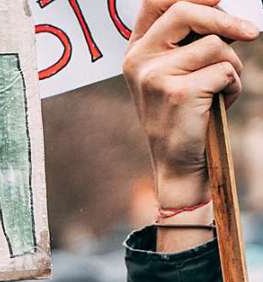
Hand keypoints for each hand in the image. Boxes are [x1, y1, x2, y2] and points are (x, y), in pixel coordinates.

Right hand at [123, 0, 257, 209]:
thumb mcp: (175, 71)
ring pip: (214, 45)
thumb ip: (186, 38)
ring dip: (232, 65)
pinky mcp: (177, 92)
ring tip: (219, 89)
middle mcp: (138, 61)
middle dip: (225, 20)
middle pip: (185, 11)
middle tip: (252, 33)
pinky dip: (232, 85)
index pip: (156, 1)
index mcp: (136, 51)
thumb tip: (217, 2)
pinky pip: (224, 70)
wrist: (176, 161)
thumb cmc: (183, 112)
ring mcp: (154, 77)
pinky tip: (218, 104)